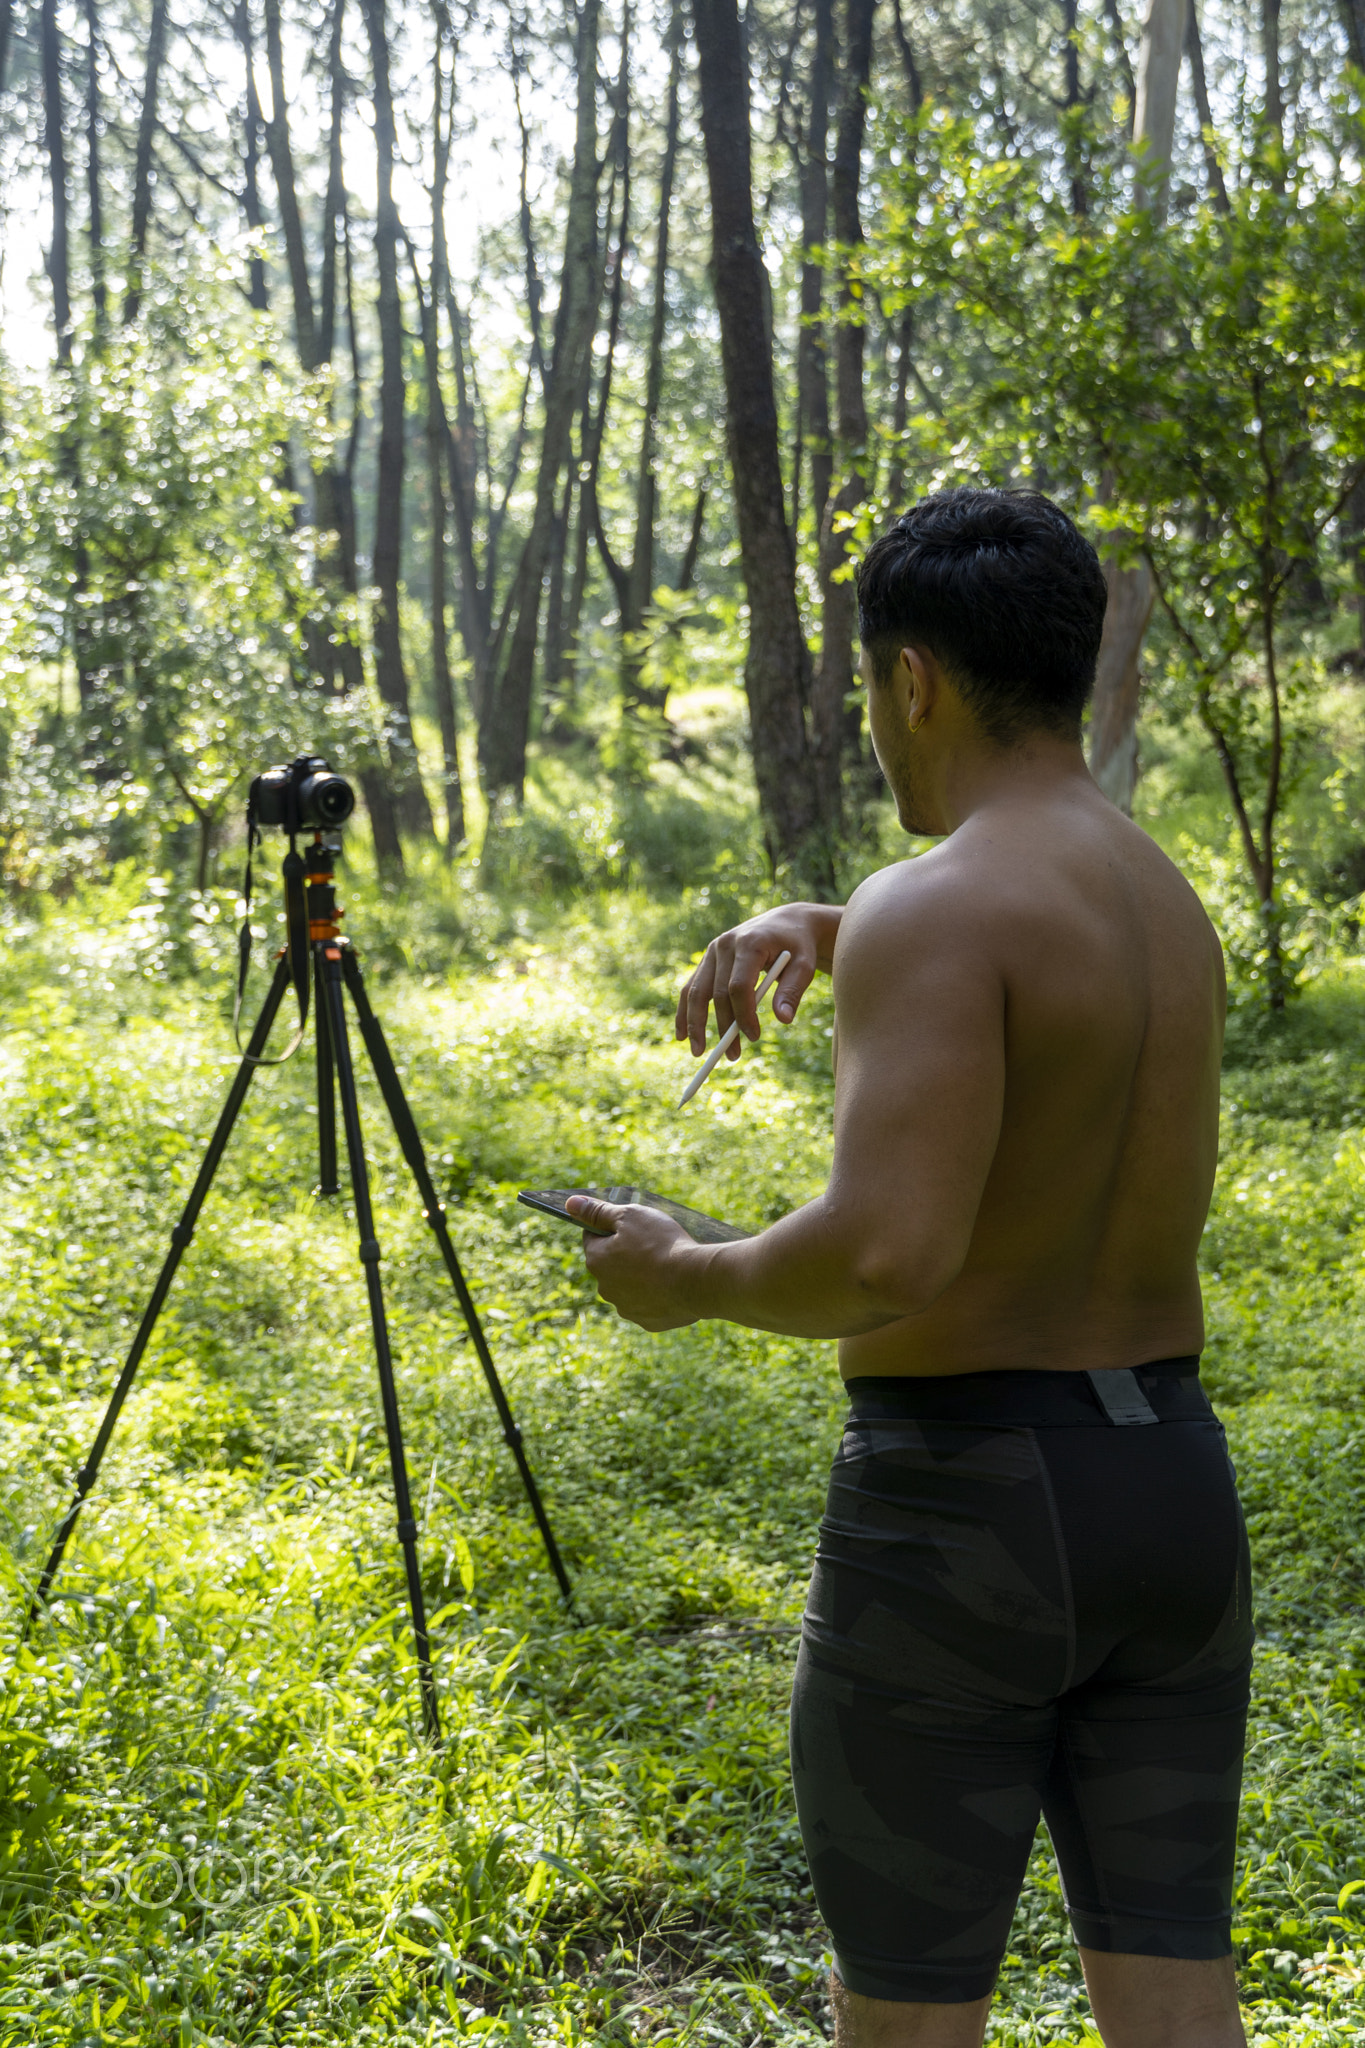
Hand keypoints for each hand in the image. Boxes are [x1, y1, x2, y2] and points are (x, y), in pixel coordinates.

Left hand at [565, 1195, 705, 1330]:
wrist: (695, 1281)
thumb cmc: (661, 1244)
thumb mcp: (629, 1216)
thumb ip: (598, 1211)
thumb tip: (571, 1203)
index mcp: (596, 1260)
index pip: (593, 1238)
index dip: (610, 1227)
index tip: (630, 1225)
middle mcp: (605, 1288)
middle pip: (610, 1264)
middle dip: (625, 1253)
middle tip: (652, 1243)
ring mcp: (626, 1307)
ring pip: (629, 1286)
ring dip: (641, 1275)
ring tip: (665, 1264)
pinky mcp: (647, 1322)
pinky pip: (648, 1304)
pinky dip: (657, 1294)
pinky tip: (672, 1284)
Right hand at [676, 903, 842, 1057]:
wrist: (786, 923)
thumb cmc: (798, 947)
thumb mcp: (804, 965)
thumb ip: (793, 991)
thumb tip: (783, 1020)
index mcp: (749, 943)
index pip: (739, 986)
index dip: (744, 1014)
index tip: (754, 1037)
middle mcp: (725, 944)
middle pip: (716, 993)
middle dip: (723, 1027)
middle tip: (732, 1056)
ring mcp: (712, 951)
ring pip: (696, 992)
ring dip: (695, 1024)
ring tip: (700, 1053)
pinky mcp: (708, 959)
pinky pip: (692, 988)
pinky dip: (685, 1012)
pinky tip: (682, 1035)